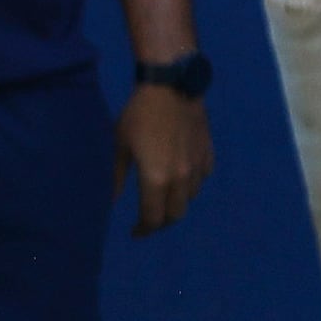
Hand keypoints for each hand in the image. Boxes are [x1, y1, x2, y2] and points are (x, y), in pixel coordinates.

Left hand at [119, 83, 212, 234]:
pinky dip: (190, 186)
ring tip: (161, 199)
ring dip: (176, 204)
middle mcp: (182, 178)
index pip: (153, 217)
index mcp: (157, 179)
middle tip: (148, 220)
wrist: (172, 88)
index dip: (144, 229)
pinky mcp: (209, 154)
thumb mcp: (119, 145)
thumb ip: (116, 177)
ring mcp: (198, 166)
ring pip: (190, 198)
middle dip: (161, 222)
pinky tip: (180, 180)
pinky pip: (202, 179)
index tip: (135, 232)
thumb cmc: (139, 115)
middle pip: (176, 214)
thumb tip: (111, 201)